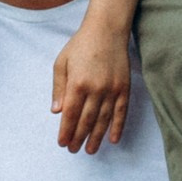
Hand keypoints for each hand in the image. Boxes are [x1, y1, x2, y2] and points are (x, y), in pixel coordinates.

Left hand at [51, 22, 132, 152]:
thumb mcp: (61, 63)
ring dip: (96, 137)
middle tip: (73, 150)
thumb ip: (59, 88)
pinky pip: (121, 112)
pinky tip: (113, 140)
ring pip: (103, 120)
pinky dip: (118, 127)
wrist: (106, 30)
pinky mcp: (124, 88)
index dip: (66, 131)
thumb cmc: (80, 45)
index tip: (62, 143)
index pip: (70, 114)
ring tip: (90, 150)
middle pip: (86, 120)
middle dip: (78, 138)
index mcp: (77, 83)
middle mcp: (95, 89)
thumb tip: (56, 111)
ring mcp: (112, 89)